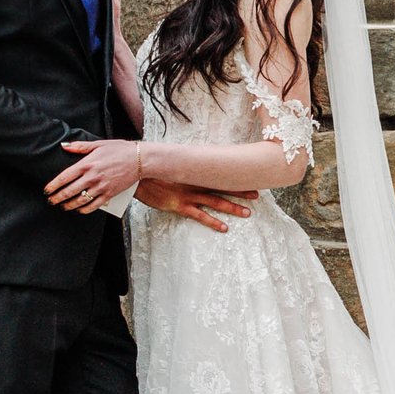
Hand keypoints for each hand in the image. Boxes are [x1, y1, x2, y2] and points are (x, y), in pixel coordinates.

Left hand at [47, 137, 140, 212]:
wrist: (140, 160)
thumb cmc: (119, 150)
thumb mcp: (99, 144)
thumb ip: (80, 146)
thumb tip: (65, 146)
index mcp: (87, 163)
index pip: (64, 177)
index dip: (53, 186)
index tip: (46, 190)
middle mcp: (92, 177)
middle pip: (69, 191)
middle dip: (57, 198)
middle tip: (51, 201)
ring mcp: (101, 187)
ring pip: (79, 201)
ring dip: (68, 205)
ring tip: (63, 206)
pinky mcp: (109, 194)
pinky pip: (93, 206)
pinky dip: (84, 210)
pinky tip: (79, 210)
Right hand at [134, 176, 255, 232]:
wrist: (138, 175)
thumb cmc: (153, 171)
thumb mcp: (172, 166)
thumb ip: (185, 167)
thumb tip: (194, 165)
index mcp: (193, 172)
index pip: (218, 173)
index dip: (233, 176)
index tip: (247, 175)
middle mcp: (194, 183)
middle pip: (222, 187)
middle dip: (240, 191)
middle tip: (257, 194)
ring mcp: (188, 195)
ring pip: (216, 201)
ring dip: (232, 207)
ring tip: (247, 212)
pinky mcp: (179, 206)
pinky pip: (200, 215)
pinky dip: (213, 222)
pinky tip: (224, 228)